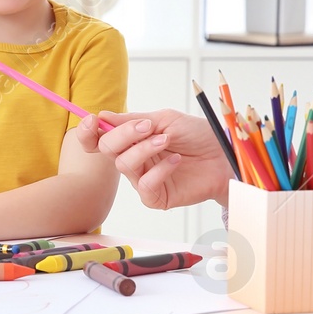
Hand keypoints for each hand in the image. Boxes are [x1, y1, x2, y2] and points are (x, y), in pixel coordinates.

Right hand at [77, 110, 232, 211]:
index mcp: (131, 139)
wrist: (223, 155)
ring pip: (124, 165)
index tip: (92, 121)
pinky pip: (145, 185)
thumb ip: (133, 120)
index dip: (89, 131)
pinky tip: (176, 161)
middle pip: (107, 150)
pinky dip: (160, 170)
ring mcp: (143, 179)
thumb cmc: (197, 136)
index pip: (99, 138)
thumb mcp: (164, 119)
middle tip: (148, 127)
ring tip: (166, 141)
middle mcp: (133, 160)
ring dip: (144, 149)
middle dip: (123, 135)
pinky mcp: (156, 197)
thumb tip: (103, 116)